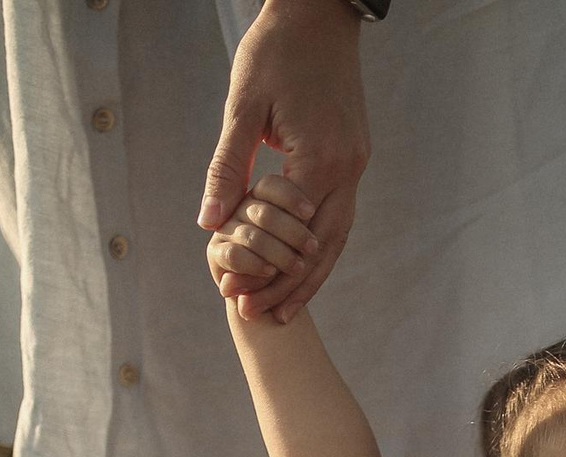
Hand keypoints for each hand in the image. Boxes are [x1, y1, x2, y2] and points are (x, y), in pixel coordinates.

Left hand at [198, 0, 368, 322]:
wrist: (319, 14)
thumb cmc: (274, 52)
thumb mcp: (241, 106)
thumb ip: (226, 167)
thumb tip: (208, 223)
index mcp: (319, 159)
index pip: (290, 235)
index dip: (263, 269)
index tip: (237, 298)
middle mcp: (347, 168)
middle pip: (323, 248)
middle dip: (290, 285)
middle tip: (260, 317)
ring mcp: (357, 164)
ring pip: (338, 237)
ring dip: (311, 275)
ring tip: (285, 307)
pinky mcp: (355, 156)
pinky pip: (340, 214)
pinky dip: (322, 246)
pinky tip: (304, 265)